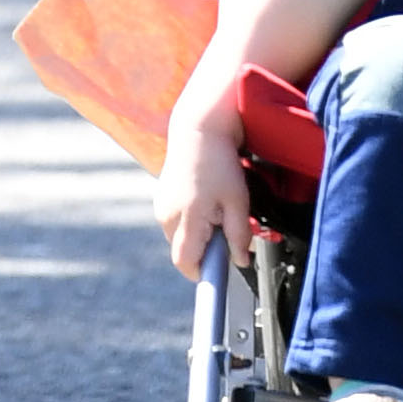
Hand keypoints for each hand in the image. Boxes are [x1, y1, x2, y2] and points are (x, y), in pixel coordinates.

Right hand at [156, 114, 250, 278]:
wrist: (198, 128)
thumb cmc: (221, 162)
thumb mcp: (238, 199)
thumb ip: (239, 234)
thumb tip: (241, 261)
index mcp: (186, 219)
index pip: (187, 263)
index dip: (203, 273)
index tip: (218, 273)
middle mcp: (168, 217)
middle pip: (184, 251)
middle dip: (205, 249)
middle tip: (226, 227)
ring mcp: (162, 207)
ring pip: (180, 236)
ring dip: (198, 233)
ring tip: (217, 207)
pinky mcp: (161, 199)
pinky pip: (176, 221)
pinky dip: (191, 219)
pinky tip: (205, 198)